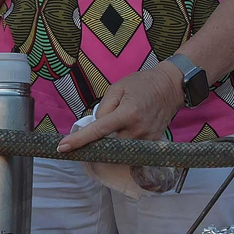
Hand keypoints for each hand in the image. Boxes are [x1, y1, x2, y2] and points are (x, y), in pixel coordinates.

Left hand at [58, 64, 182, 150]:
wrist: (171, 87)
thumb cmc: (143, 84)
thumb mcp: (118, 87)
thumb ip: (103, 108)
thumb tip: (95, 126)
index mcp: (128, 113)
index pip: (98, 131)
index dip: (79, 140)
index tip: (62, 147)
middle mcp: (137, 129)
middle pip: (107, 144)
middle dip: (97, 140)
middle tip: (94, 130)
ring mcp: (146, 139)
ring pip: (118, 149)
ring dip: (111, 141)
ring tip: (118, 123)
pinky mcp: (152, 143)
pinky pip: (130, 149)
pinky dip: (123, 142)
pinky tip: (126, 130)